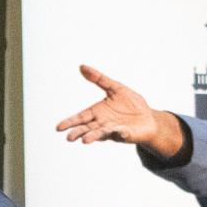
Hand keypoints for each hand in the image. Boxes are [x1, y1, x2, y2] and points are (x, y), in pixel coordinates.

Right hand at [56, 65, 184, 158]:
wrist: (148, 117)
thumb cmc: (130, 104)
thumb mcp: (115, 88)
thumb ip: (99, 79)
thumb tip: (82, 66)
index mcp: (97, 113)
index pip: (81, 118)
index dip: (70, 122)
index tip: (58, 128)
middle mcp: (102, 124)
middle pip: (87, 128)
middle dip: (78, 132)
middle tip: (69, 137)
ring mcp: (114, 130)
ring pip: (101, 134)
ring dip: (93, 136)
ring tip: (85, 140)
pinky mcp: (126, 134)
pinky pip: (122, 133)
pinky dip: (120, 133)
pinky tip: (120, 131)